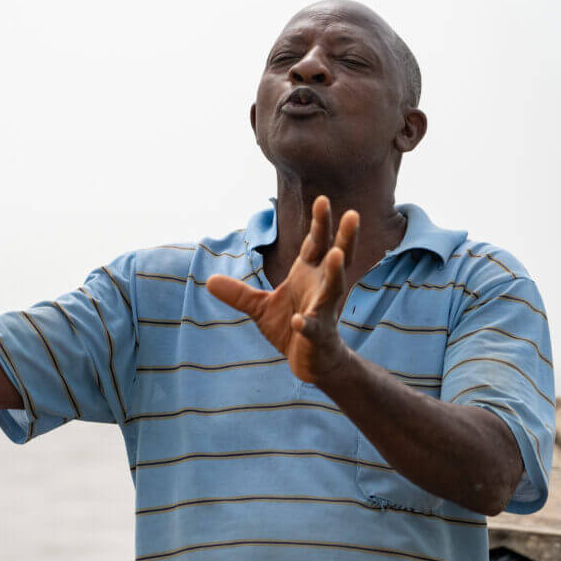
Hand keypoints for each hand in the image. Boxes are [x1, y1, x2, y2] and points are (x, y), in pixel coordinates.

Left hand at [207, 196, 358, 384]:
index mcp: (310, 275)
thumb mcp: (260, 308)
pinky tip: (298, 319)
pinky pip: (312, 328)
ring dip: (335, 273)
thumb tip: (208, 280)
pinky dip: (306, 323)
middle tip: (351, 213)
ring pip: (333, 289)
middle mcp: (322, 288)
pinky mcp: (317, 336)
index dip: (320, 223)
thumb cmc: (290, 328)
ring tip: (337, 255)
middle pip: (335, 258)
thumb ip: (238, 293)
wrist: (311, 361)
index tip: (322, 199)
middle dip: (343, 237)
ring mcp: (323, 311)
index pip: (317, 244)